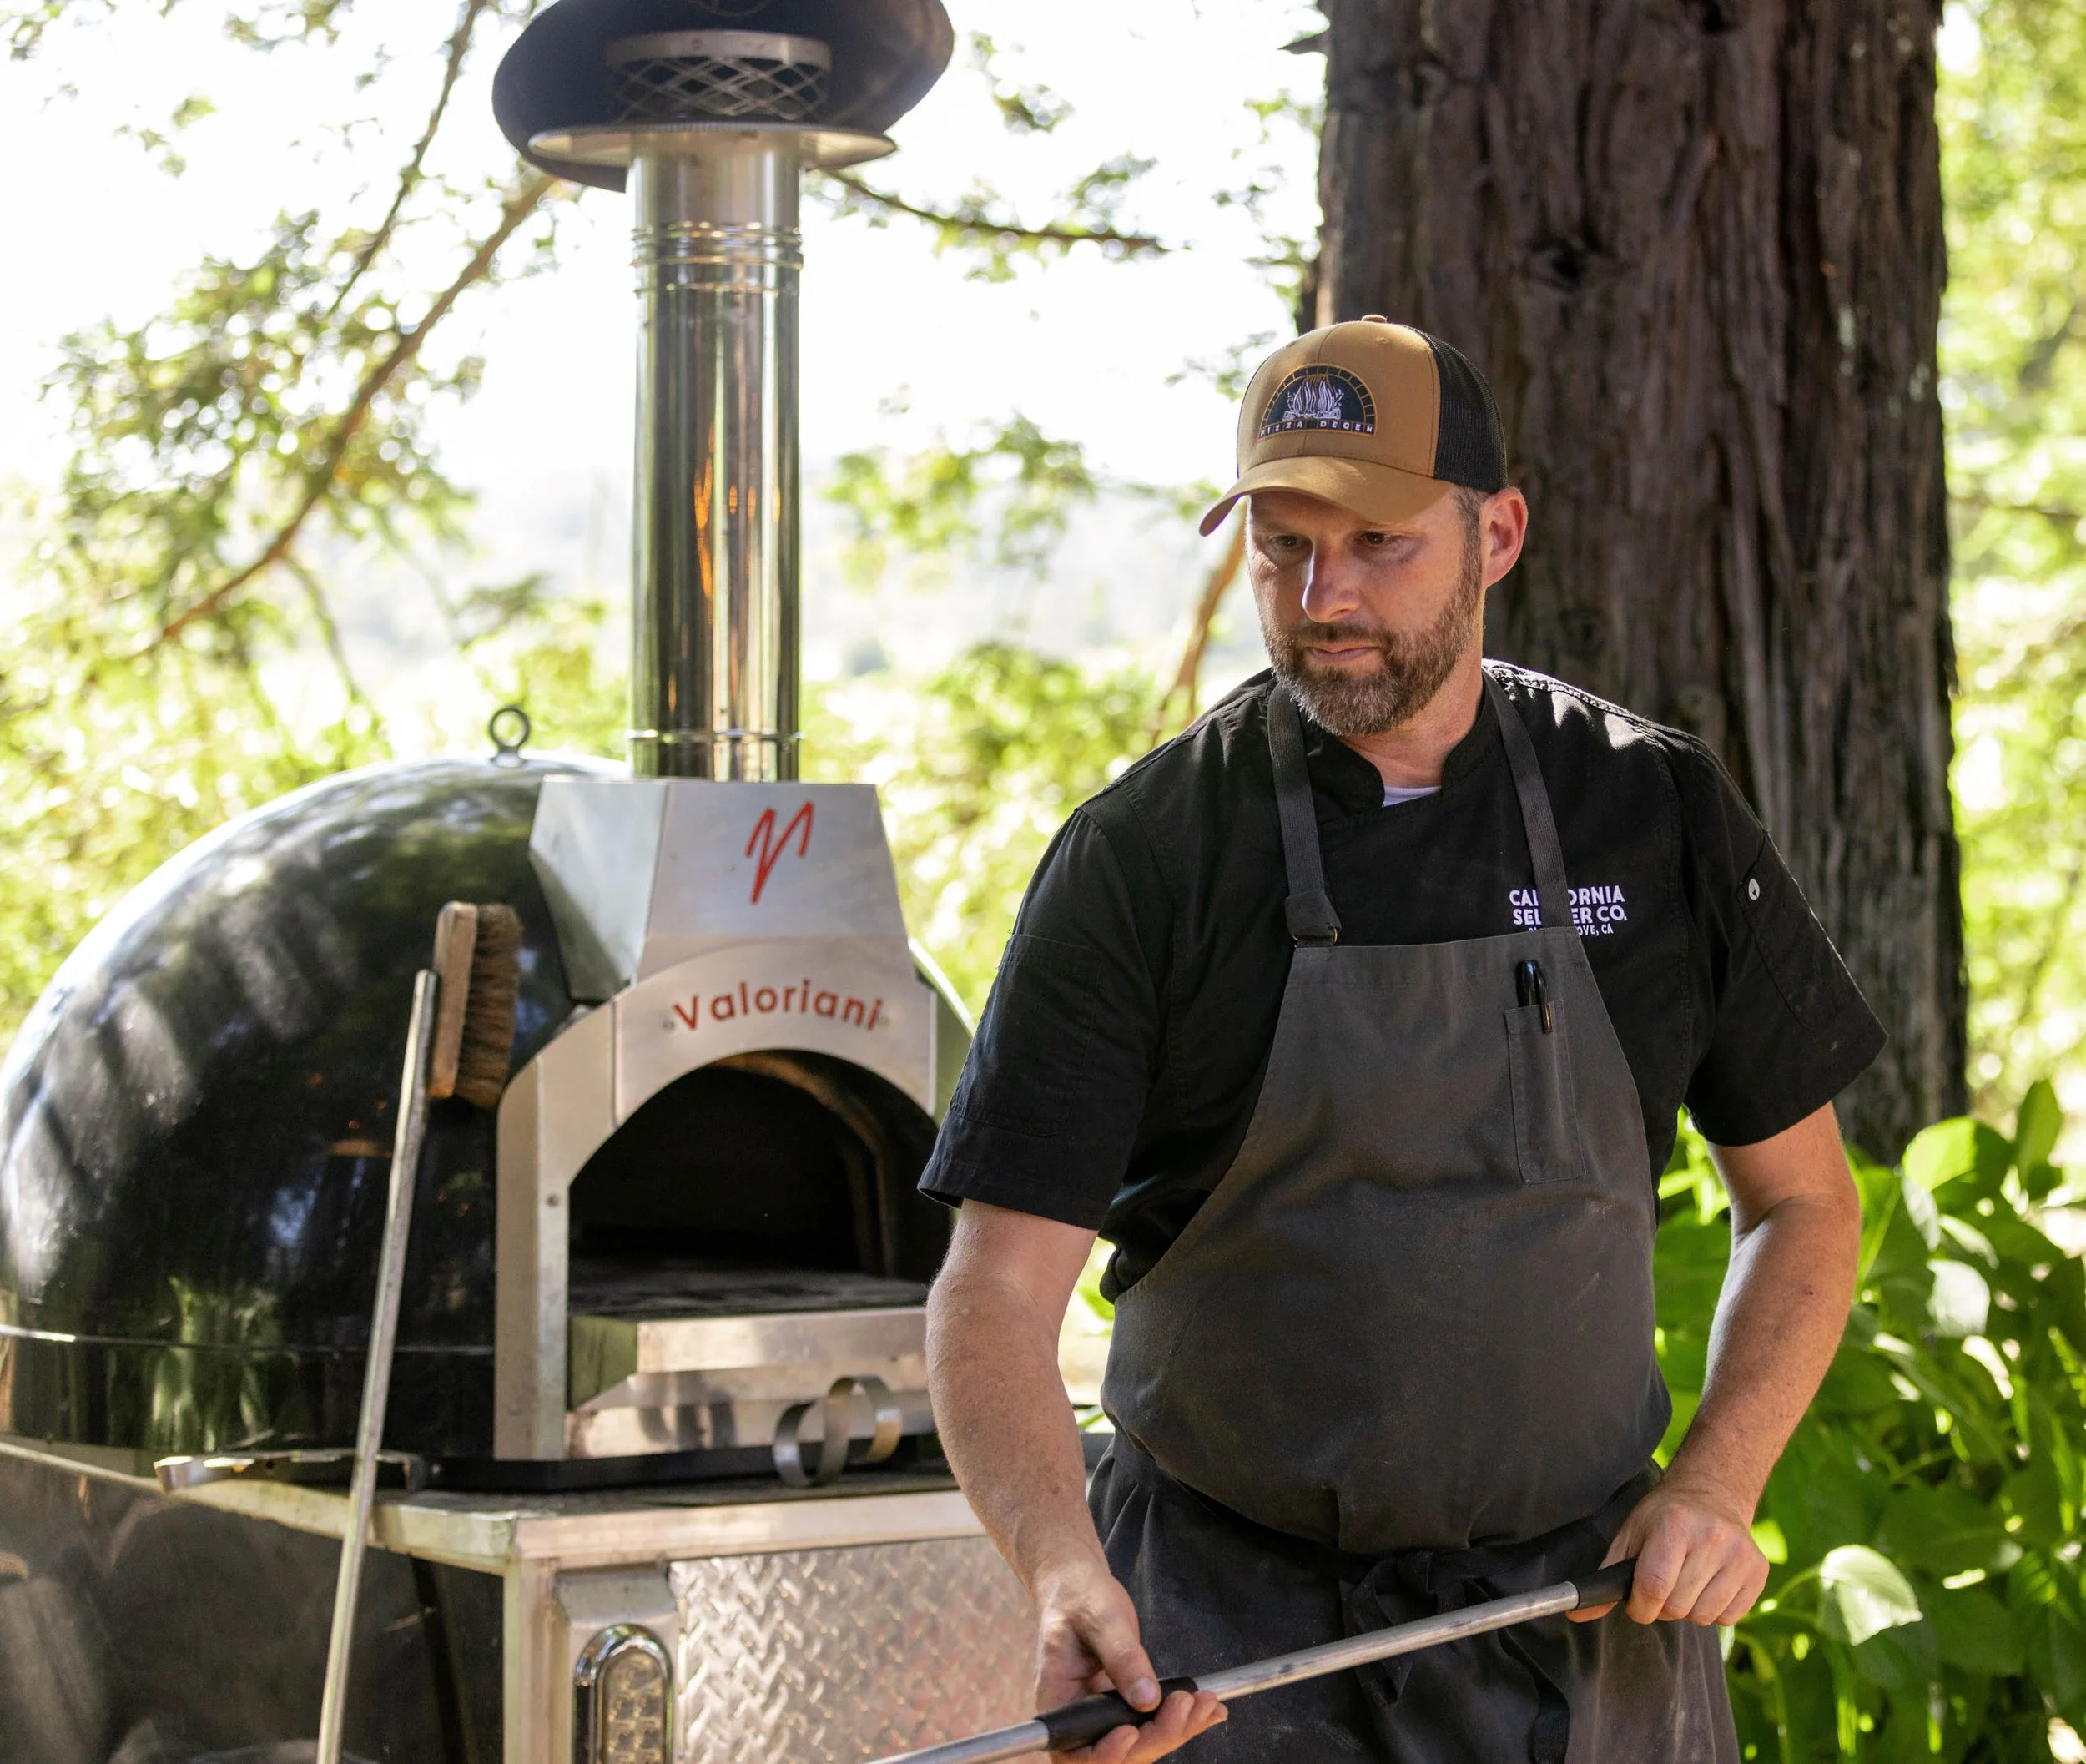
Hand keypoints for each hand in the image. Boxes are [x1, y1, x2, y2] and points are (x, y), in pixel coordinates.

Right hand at [1033, 1556, 1226, 1760]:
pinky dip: (1184, 1720)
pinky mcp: (1128, 1708)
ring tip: (1206, 1703)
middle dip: (1157, 1735)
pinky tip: (1208, 1709)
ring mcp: (1106, 1717)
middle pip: (1119, 1753)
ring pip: (1144, 1744)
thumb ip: (1122, 1659)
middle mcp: (1081, 1719)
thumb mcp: (1101, 1620)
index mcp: (1058, 1702)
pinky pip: (1155, 1725)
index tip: (1132, 1731)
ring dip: (1178, 1729)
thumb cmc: (1081, 1597)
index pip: (1076, 1752)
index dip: (1106, 1753)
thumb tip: (1147, 1699)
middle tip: (1186, 1703)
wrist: (1083, 1587)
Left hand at [1567, 1472, 1768, 1628]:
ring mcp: (1739, 1555)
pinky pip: (1730, 1618)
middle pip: (1677, 1607)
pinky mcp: (1759, 1570)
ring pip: (1704, 1617)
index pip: (1654, 1587)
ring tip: (1686, 1580)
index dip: (1641, 1606)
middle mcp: (1711, 1537)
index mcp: (1674, 1525)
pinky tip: (1709, 1583)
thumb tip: (1577, 1614)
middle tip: (1662, 1584)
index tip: (1638, 1603)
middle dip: (1662, 1606)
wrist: (1712, 1493)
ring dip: (1688, 1609)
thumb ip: (1608, 1576)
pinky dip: (1714, 1610)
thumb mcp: (1630, 1535)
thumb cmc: (1663, 1517)